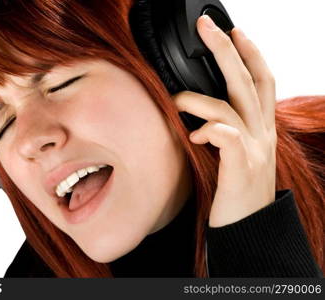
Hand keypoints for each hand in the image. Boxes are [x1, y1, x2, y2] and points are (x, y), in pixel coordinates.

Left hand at [172, 15, 276, 227]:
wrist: (249, 231)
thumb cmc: (238, 191)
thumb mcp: (240, 154)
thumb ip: (229, 130)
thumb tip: (204, 115)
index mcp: (262, 129)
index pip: (263, 81)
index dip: (251, 53)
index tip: (234, 31)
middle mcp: (263, 134)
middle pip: (250, 82)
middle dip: (228, 50)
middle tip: (208, 27)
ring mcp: (255, 151)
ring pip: (232, 108)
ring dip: (199, 99)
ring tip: (176, 100)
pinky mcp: (241, 169)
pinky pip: (228, 138)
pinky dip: (209, 130)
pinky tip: (194, 136)